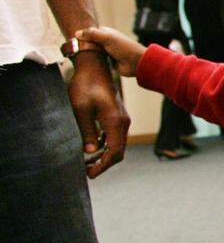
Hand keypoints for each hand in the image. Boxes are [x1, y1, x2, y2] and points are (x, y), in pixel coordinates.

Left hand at [68, 51, 129, 177]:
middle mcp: (123, 122)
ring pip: (117, 144)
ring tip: (87, 162)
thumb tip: (90, 152)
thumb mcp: (80, 110)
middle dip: (104, 163)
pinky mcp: (117, 116)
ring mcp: (122, 119)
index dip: (103, 165)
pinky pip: (115, 136)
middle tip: (87, 171)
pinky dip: (106, 145)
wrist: (93, 68)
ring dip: (105, 155)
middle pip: (119, 151)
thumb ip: (86, 132)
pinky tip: (92, 148)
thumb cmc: (85, 86)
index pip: (115, 152)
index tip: (90, 174)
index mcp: (115, 122)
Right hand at [75, 27, 146, 76]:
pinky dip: (92, 61)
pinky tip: (83, 63)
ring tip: (74, 56)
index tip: (71, 39)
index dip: (82, 35)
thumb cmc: (125, 48)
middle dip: (83, 45)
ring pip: (93, 52)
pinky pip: (97, 61)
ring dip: (87, 54)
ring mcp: (107, 52)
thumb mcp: (107, 38)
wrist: (136, 63)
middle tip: (71, 48)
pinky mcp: (108, 62)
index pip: (90, 32)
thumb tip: (77, 33)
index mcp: (106, 33)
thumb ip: (92, 34)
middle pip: (90, 42)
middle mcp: (106, 41)